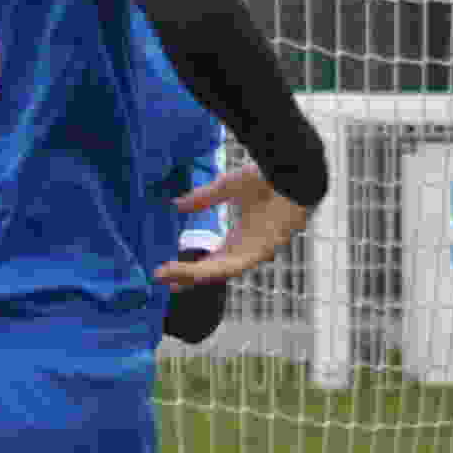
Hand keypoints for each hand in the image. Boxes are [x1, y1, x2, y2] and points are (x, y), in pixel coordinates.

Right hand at [165, 164, 307, 283]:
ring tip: (166, 279)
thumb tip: (177, 205)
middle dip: (186, 277)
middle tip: (159, 280)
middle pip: (213, 271)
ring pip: (218, 273)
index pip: (213, 259)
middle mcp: (247, 250)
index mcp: (241, 238)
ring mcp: (254, 253)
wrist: (292, 173)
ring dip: (191, 277)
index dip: (191, 266)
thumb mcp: (227, 188)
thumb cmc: (267, 178)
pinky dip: (205, 272)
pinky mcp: (259, 252)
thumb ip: (203, 199)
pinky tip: (187, 274)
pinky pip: (229, 268)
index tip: (168, 270)